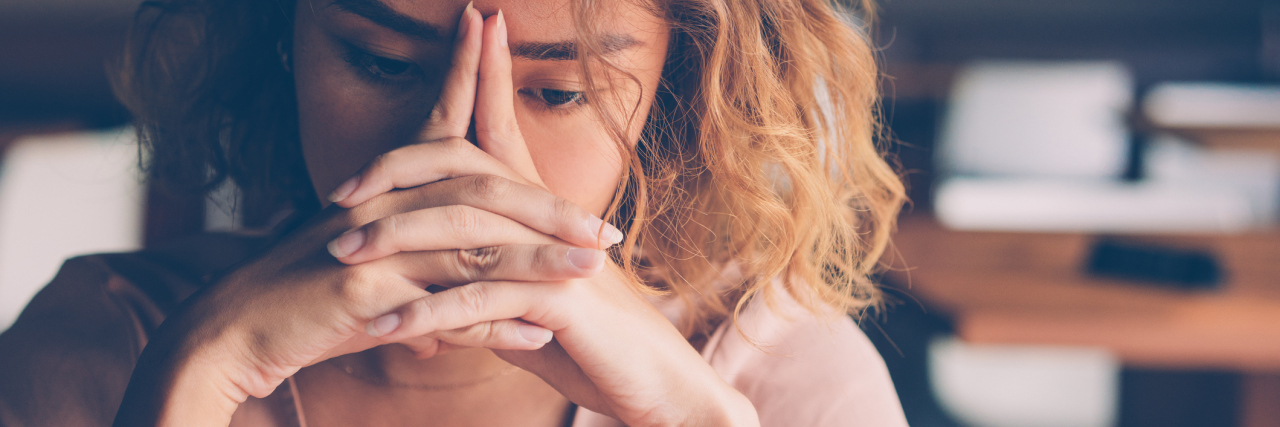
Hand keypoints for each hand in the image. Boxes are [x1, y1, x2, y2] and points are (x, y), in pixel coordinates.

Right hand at [113, 6, 619, 425]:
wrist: (232, 334)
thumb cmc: (307, 306)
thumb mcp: (378, 279)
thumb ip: (435, 282)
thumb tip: (489, 305)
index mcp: (387, 190)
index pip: (439, 125)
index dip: (468, 74)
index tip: (492, 24)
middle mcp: (383, 205)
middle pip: (479, 188)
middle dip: (548, 208)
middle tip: (607, 229)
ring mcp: (373, 243)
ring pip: (472, 241)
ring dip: (539, 259)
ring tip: (593, 270)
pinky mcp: (362, 289)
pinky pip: (443, 305)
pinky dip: (493, 325)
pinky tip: (536, 336)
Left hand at [329, 11, 758, 426]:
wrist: (656, 385)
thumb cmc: (592, 344)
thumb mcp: (529, 306)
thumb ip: (486, 283)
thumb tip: (439, 284)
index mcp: (542, 212)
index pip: (503, 130)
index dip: (484, 75)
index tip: (469, 26)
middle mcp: (549, 223)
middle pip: (468, 168)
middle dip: (399, 170)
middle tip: (337, 194)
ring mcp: (556, 258)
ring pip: (466, 231)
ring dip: (395, 244)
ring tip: (340, 258)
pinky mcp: (561, 303)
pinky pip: (480, 300)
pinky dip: (427, 315)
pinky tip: (385, 328)